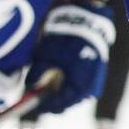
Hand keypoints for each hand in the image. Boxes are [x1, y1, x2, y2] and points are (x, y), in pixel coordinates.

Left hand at [24, 2, 113, 116]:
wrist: (88, 23)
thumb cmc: (65, 39)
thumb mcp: (45, 56)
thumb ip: (36, 74)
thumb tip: (28, 87)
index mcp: (77, 85)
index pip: (58, 104)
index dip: (44, 105)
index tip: (33, 103)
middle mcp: (89, 87)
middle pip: (69, 103)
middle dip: (54, 102)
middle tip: (40, 98)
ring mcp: (96, 81)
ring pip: (77, 96)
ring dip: (64, 95)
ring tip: (50, 89)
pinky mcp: (99, 74)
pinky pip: (84, 88)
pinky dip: (73, 87)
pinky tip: (64, 81)